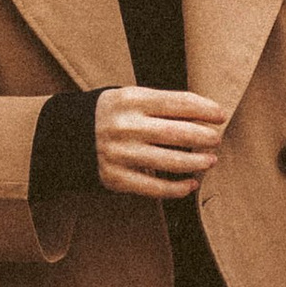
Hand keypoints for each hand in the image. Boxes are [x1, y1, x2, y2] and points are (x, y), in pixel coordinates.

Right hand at [93, 86, 228, 196]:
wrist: (64, 136)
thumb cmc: (110, 115)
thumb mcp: (129, 98)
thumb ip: (160, 105)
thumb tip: (204, 116)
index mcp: (130, 100)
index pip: (177, 103)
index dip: (204, 109)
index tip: (221, 114)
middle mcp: (125, 126)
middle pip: (178, 133)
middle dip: (204, 137)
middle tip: (217, 139)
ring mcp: (121, 154)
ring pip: (170, 162)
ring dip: (197, 163)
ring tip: (210, 160)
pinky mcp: (116, 178)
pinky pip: (154, 187)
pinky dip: (177, 188)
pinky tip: (191, 184)